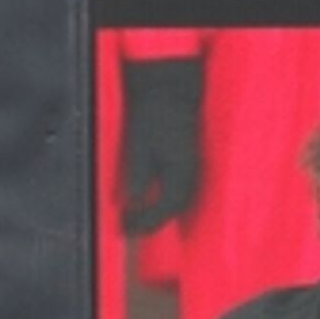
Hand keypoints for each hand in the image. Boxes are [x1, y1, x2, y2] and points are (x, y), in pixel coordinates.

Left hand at [121, 57, 204, 233]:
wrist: (169, 90)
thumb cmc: (153, 115)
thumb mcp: (140, 145)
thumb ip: (139, 176)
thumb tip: (133, 203)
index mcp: (181, 170)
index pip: (167, 207)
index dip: (146, 222)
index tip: (126, 228)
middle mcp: (192, 173)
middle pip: (174, 209)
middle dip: (150, 222)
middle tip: (126, 226)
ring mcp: (194, 169)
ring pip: (178, 203)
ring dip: (158, 214)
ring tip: (134, 218)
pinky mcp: (190, 164)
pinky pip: (180, 192)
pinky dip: (165, 203)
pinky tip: (149, 203)